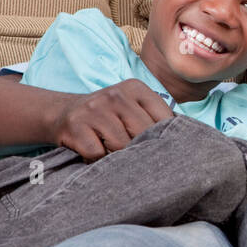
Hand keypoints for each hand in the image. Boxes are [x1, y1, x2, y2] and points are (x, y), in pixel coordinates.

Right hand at [50, 78, 174, 160]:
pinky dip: (96, 159)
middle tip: (129, 149)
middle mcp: (116, 95)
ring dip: (116, 155)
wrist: (62, 113)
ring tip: (107, 146)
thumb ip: (155, 119)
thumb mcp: (133, 108)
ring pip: (121, 147)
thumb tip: (184, 142)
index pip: (163, 118)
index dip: (162, 137)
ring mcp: (94, 109)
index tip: (158, 146)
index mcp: (136, 88)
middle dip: (138, 148)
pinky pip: (98, 154)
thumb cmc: (108, 117)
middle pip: (143, 134)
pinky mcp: (76, 126)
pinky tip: (91, 149)